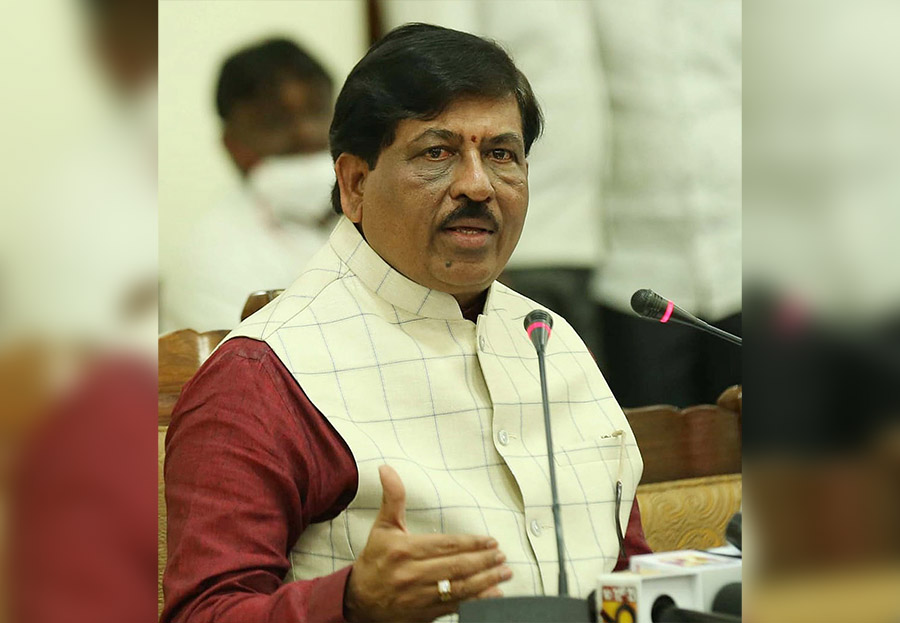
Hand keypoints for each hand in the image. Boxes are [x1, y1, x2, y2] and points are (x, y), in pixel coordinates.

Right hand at [344, 465, 511, 622]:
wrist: (359, 600)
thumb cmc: (375, 560)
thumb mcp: (383, 527)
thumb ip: (393, 498)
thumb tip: (386, 468)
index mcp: (403, 550)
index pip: (445, 545)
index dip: (471, 543)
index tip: (490, 541)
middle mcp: (412, 574)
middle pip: (456, 567)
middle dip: (484, 561)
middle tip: (501, 556)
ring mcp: (419, 596)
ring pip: (459, 588)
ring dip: (486, 581)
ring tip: (503, 572)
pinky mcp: (424, 613)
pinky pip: (455, 607)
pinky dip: (476, 601)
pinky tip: (492, 595)